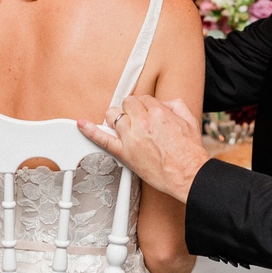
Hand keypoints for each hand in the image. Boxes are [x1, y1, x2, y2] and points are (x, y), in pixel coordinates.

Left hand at [78, 95, 209, 202]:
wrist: (188, 174)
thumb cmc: (189, 152)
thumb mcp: (189, 120)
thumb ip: (176, 105)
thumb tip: (165, 103)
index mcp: (159, 112)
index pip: (143, 98)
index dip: (144, 106)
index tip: (145, 113)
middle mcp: (143, 122)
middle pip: (126, 103)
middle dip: (131, 109)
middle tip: (136, 120)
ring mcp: (132, 137)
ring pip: (113, 115)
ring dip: (116, 117)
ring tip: (122, 126)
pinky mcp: (125, 153)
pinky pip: (103, 139)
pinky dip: (90, 131)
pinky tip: (82, 125)